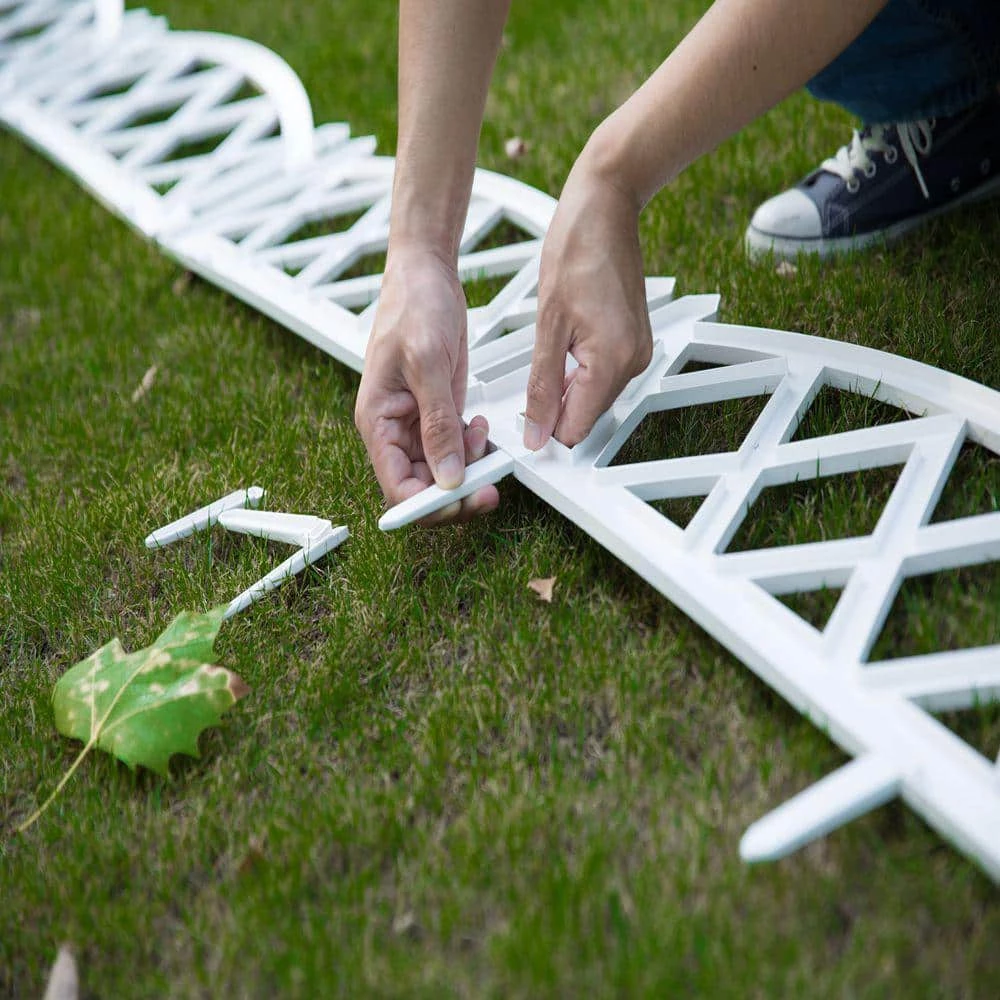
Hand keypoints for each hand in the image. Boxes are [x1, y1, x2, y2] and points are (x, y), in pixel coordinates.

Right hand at [355, 247, 499, 524]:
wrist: (427, 274)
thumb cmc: (413, 307)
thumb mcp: (427, 365)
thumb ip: (437, 424)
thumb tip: (446, 477)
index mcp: (376, 423)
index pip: (397, 487)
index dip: (428, 505)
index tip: (461, 501)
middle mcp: (394, 430)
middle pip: (422, 488)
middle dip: (456, 492)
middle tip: (489, 485)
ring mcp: (418, 424)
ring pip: (443, 472)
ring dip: (469, 467)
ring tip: (485, 443)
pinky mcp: (439, 413)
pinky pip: (456, 448)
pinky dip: (474, 447)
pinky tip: (481, 427)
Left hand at [524, 160, 651, 449]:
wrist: (605, 207)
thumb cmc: (576, 250)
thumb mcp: (547, 326)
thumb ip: (541, 386)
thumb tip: (537, 431)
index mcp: (612, 361)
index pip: (578, 427)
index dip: (546, 432)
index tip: (522, 427)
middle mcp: (634, 362)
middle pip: (588, 415)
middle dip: (556, 410)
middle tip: (526, 387)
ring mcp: (639, 352)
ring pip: (595, 396)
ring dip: (567, 390)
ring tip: (545, 356)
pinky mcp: (636, 341)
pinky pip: (604, 374)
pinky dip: (579, 372)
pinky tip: (562, 347)